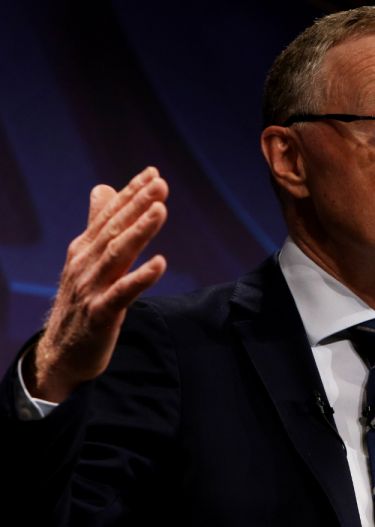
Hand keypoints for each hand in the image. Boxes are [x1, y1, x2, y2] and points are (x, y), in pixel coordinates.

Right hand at [26, 167, 168, 402]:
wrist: (61, 352)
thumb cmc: (82, 302)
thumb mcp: (88, 260)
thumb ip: (97, 225)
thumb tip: (103, 188)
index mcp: (84, 249)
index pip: (110, 215)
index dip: (131, 194)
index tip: (154, 173)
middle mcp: (85, 264)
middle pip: (114, 229)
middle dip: (138, 204)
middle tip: (161, 184)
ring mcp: (92, 288)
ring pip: (118, 255)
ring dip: (140, 231)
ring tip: (161, 210)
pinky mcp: (101, 314)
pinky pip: (123, 293)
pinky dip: (141, 277)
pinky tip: (160, 263)